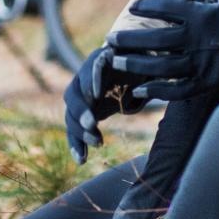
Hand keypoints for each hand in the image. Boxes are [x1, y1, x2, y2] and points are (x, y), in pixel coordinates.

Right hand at [64, 46, 135, 163]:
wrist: (130, 70)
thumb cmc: (140, 63)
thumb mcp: (144, 59)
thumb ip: (142, 61)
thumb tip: (147, 62)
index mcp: (99, 60)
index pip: (90, 68)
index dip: (91, 81)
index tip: (96, 95)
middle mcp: (83, 78)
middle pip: (73, 94)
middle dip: (81, 110)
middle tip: (91, 124)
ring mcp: (80, 99)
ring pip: (71, 115)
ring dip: (80, 131)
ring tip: (99, 142)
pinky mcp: (81, 116)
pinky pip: (74, 131)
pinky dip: (77, 145)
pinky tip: (81, 160)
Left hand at [113, 0, 218, 99]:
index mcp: (200, 14)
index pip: (164, 9)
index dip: (146, 8)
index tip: (133, 8)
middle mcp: (195, 39)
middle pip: (154, 40)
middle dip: (129, 40)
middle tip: (110, 40)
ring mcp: (200, 63)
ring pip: (160, 66)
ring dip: (136, 65)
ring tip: (117, 62)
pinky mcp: (207, 82)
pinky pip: (177, 89)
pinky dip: (158, 91)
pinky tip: (141, 90)